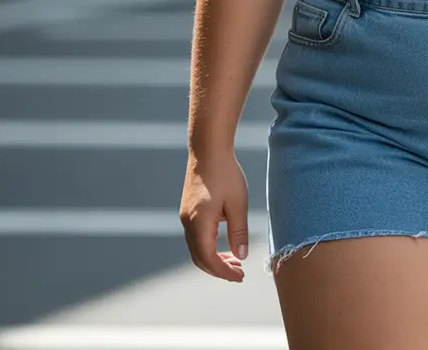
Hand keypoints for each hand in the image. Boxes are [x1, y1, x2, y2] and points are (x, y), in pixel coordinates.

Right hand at [179, 150, 249, 281]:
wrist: (208, 150)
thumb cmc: (226, 174)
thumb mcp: (238, 203)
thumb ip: (239, 231)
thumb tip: (241, 256)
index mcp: (199, 224)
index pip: (209, 259)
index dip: (224, 272)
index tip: (240, 277)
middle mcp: (187, 223)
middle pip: (199, 258)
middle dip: (218, 269)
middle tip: (239, 273)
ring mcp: (185, 217)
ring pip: (196, 248)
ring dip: (213, 259)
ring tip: (235, 261)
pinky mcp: (188, 211)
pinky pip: (195, 237)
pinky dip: (208, 246)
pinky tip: (224, 244)